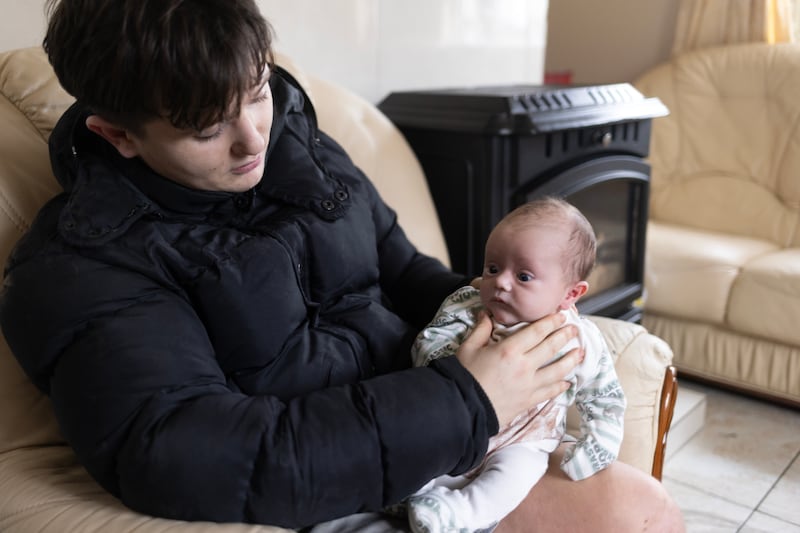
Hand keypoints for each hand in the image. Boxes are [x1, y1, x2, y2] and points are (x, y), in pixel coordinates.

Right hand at [455, 311, 581, 427]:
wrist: (463, 407)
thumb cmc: (464, 375)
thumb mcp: (468, 348)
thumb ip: (481, 330)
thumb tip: (487, 315)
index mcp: (509, 350)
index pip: (537, 332)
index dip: (551, 322)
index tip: (561, 316)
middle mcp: (524, 366)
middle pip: (551, 347)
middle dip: (565, 336)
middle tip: (575, 329)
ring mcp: (529, 385)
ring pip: (557, 370)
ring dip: (571, 360)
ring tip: (580, 352)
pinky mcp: (529, 400)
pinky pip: (550, 392)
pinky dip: (561, 386)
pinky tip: (567, 382)